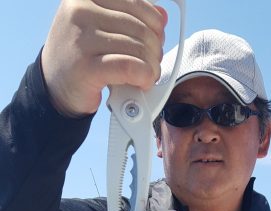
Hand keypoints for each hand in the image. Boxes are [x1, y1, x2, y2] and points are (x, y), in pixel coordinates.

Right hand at [41, 0, 166, 116]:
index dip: (153, 22)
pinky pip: (130, 67)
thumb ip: (130, 18)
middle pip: (140, 27)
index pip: (135, 2)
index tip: (155, 36)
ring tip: (147, 74)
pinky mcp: (86, 68)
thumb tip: (162, 15)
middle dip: (155, 48)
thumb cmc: (81, 55)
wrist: (54, 86)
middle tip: (152, 62)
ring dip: (152, 66)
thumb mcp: (102, 28)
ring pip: (138, 48)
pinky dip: (144, 76)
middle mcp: (80, 11)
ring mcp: (81, 39)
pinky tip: (143, 81)